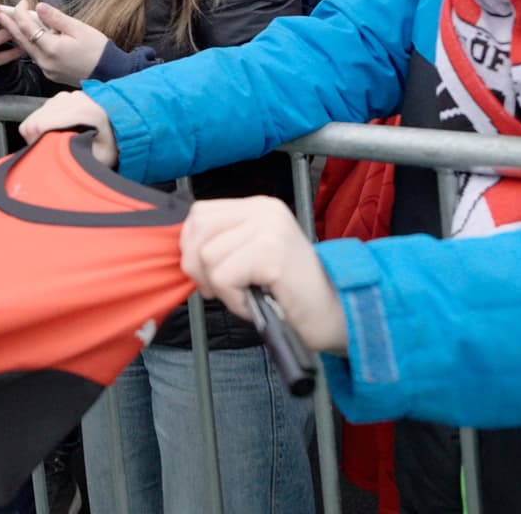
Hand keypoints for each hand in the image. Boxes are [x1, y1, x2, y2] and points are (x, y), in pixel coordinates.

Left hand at [0, 0, 108, 88]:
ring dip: (18, 35)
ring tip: (8, 23)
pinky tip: (29, 36)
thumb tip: (39, 7)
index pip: (27, 28)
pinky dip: (30, 44)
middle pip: (21, 40)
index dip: (21, 13)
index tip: (23, 1)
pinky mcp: (50, 73)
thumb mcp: (79, 29)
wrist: (110, 73)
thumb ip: (57, 18)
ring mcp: (46, 70)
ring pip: (27, 49)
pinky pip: (36, 56)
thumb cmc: (98, 49)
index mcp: (51, 49)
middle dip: (9, 25)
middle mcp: (44, 62)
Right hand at [19, 91, 117, 166]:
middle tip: (47, 150)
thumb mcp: (98, 158)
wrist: (131, 122)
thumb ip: (73, 157)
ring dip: (41, 128)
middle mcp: (72, 99)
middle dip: (35, 136)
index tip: (40, 152)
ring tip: (55, 140)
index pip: (38, 124)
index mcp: (79, 113)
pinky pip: (47, 108)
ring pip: (39, 112)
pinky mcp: (69, 95)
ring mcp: (70, 95)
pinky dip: (47, 120)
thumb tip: (51, 159)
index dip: (33, 142)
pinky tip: (60, 131)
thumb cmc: (117, 141)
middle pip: (35, 118)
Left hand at [180, 197, 347, 353]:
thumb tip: (183, 250)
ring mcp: (269, 229)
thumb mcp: (252, 256)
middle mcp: (264, 210)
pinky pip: (224, 278)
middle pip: (197, 230)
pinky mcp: (272, 253)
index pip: (200, 214)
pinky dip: (234, 300)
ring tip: (249, 296)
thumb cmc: (290, 293)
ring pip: (207, 257)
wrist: (336, 314)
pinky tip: (256, 302)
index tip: (209, 274)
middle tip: (223, 290)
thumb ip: (223, 244)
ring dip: (222, 289)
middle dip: (198, 267)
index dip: (193, 247)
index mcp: (258, 207)